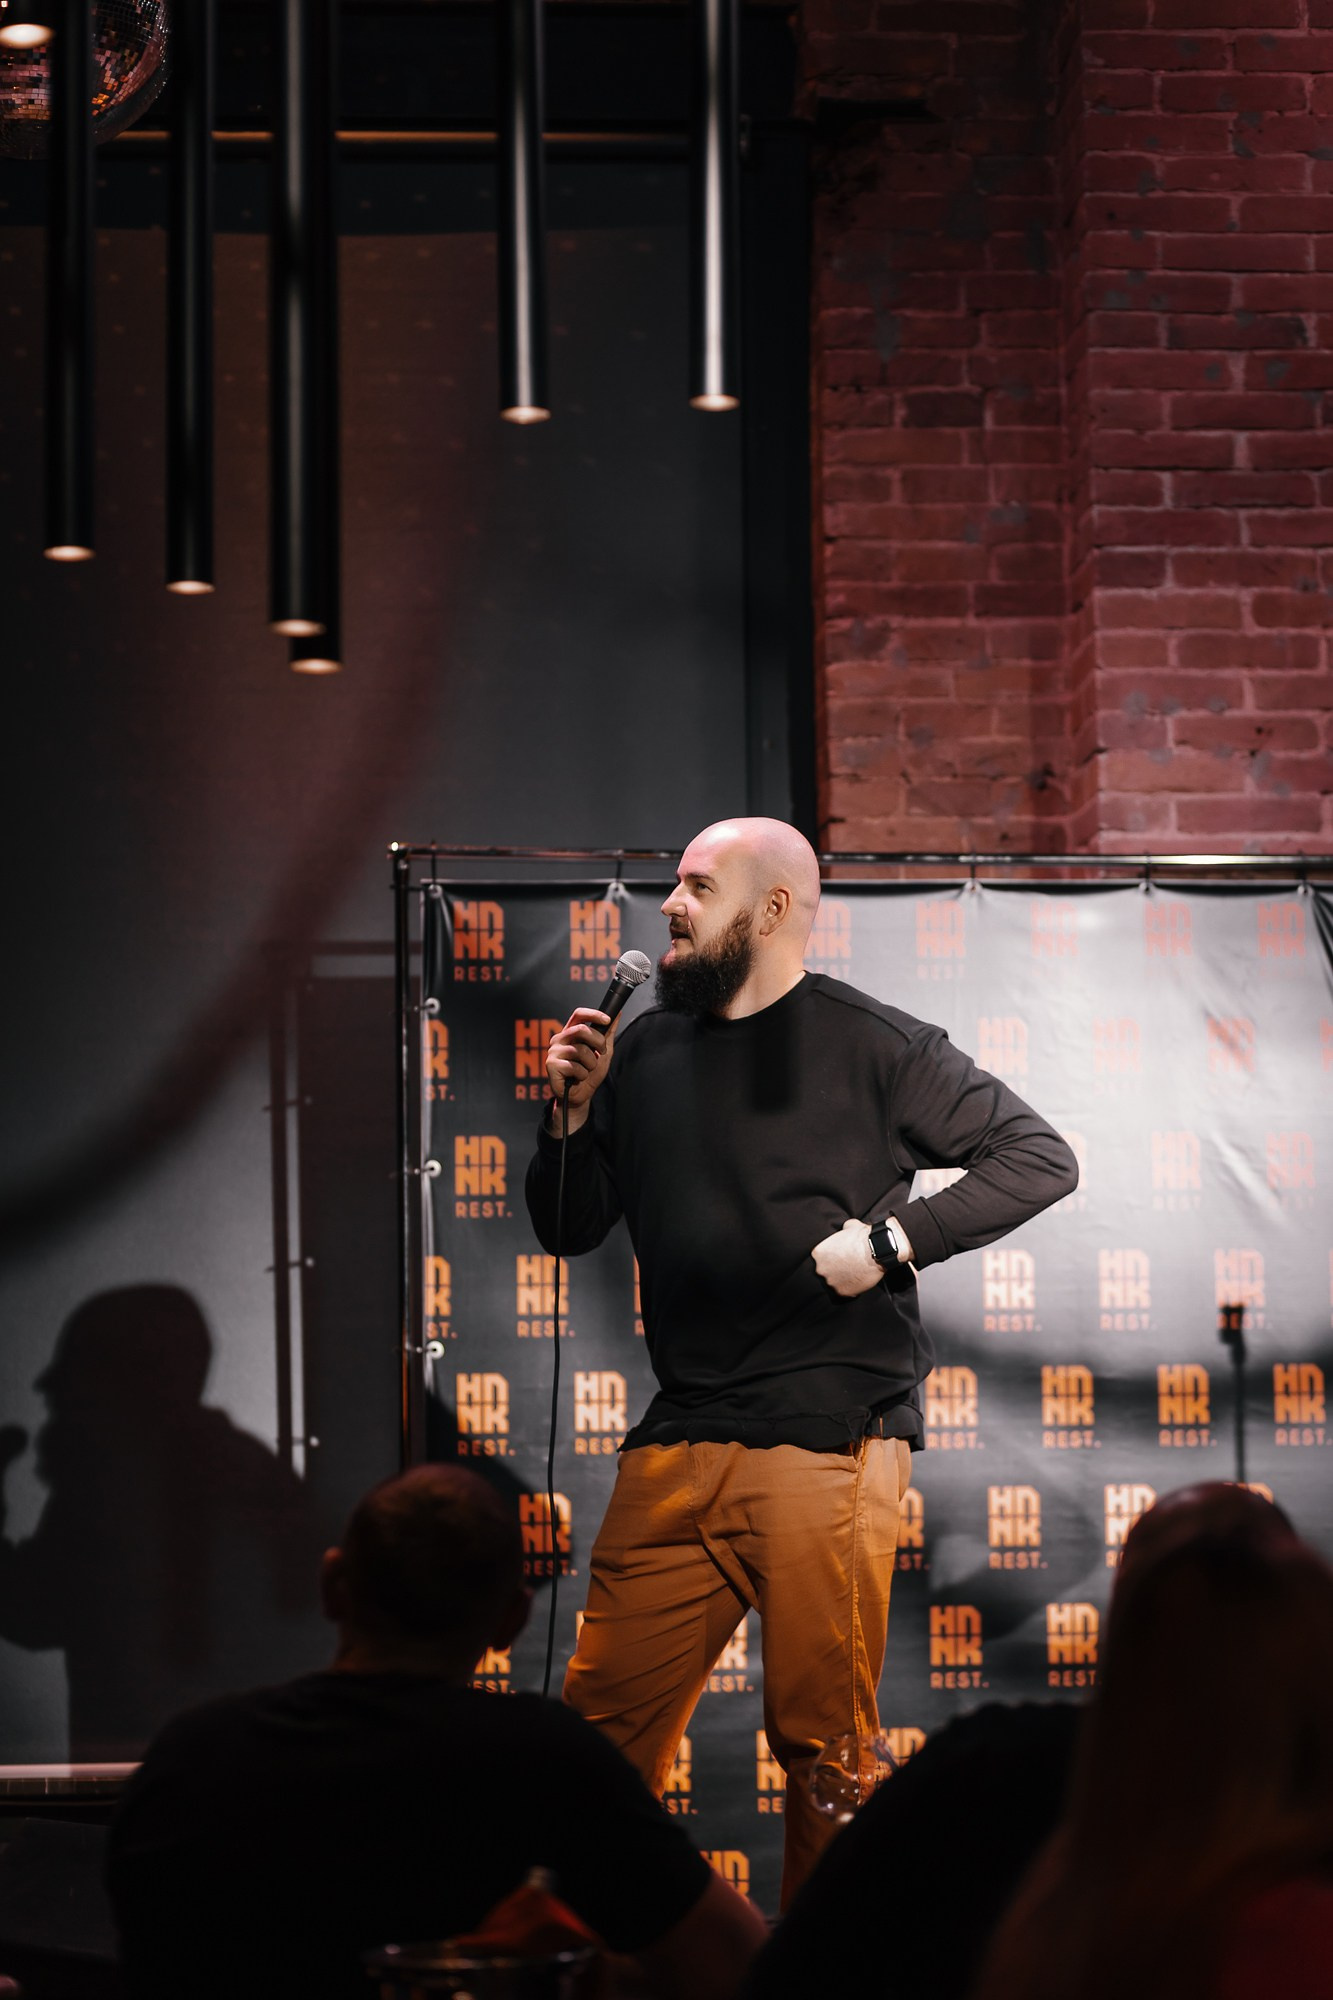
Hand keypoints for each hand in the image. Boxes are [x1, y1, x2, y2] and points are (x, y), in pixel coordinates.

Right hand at [545, 1008, 615, 1133]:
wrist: (582, 1095)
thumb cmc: (590, 1073)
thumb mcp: (604, 1051)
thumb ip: (608, 1033)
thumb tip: (617, 1013)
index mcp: (570, 1032)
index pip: (579, 1015)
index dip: (593, 1014)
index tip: (607, 1020)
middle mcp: (560, 1039)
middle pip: (581, 1029)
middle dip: (598, 1042)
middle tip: (601, 1053)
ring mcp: (554, 1052)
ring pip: (580, 1050)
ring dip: (591, 1063)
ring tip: (587, 1069)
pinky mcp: (551, 1065)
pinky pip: (574, 1066)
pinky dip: (582, 1074)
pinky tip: (578, 1077)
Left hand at [811, 1219, 882, 1298]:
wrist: (877, 1250)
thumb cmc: (863, 1237)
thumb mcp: (849, 1226)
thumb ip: (842, 1231)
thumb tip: (845, 1230)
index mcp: (818, 1253)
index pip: (820, 1258)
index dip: (831, 1258)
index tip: (839, 1258)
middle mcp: (821, 1269)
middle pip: (824, 1271)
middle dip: (834, 1270)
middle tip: (846, 1267)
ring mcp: (831, 1281)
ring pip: (834, 1283)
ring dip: (841, 1280)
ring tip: (852, 1275)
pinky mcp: (842, 1292)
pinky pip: (844, 1292)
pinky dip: (850, 1288)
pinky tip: (857, 1281)